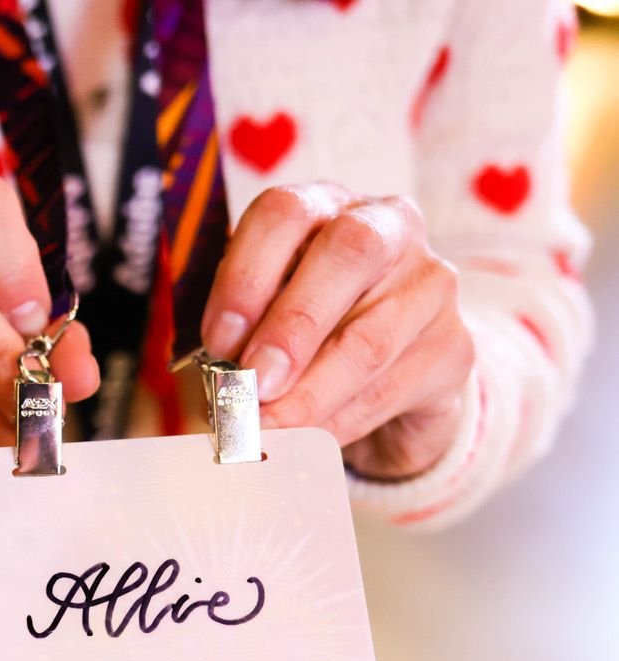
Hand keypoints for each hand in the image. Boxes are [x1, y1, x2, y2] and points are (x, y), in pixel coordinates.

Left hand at [201, 183, 474, 478]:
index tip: (219, 339)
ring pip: (372, 335)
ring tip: (270, 426)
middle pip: (349, 252)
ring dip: (312, 390)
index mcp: (325, 207)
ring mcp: (431, 285)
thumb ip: (245, 330)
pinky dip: (341, 420)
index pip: (286, 212)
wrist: (390, 375)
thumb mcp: (264, 315)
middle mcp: (387, 228)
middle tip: (253, 383)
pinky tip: (309, 439)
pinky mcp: (455, 347)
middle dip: (292, 325)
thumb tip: (221, 377)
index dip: (246, 275)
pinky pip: (393, 386)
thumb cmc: (307, 333)